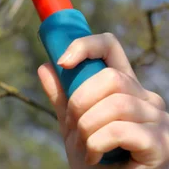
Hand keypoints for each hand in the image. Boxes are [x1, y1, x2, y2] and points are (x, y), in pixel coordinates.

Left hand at [38, 33, 168, 167]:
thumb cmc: (98, 164)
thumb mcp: (75, 127)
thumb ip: (63, 99)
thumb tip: (45, 67)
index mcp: (128, 88)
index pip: (110, 46)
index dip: (85, 45)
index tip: (62, 62)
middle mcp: (148, 99)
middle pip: (112, 77)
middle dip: (81, 100)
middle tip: (72, 126)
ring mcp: (158, 120)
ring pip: (116, 104)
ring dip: (87, 126)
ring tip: (84, 147)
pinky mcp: (161, 143)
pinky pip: (120, 130)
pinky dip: (97, 143)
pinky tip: (94, 157)